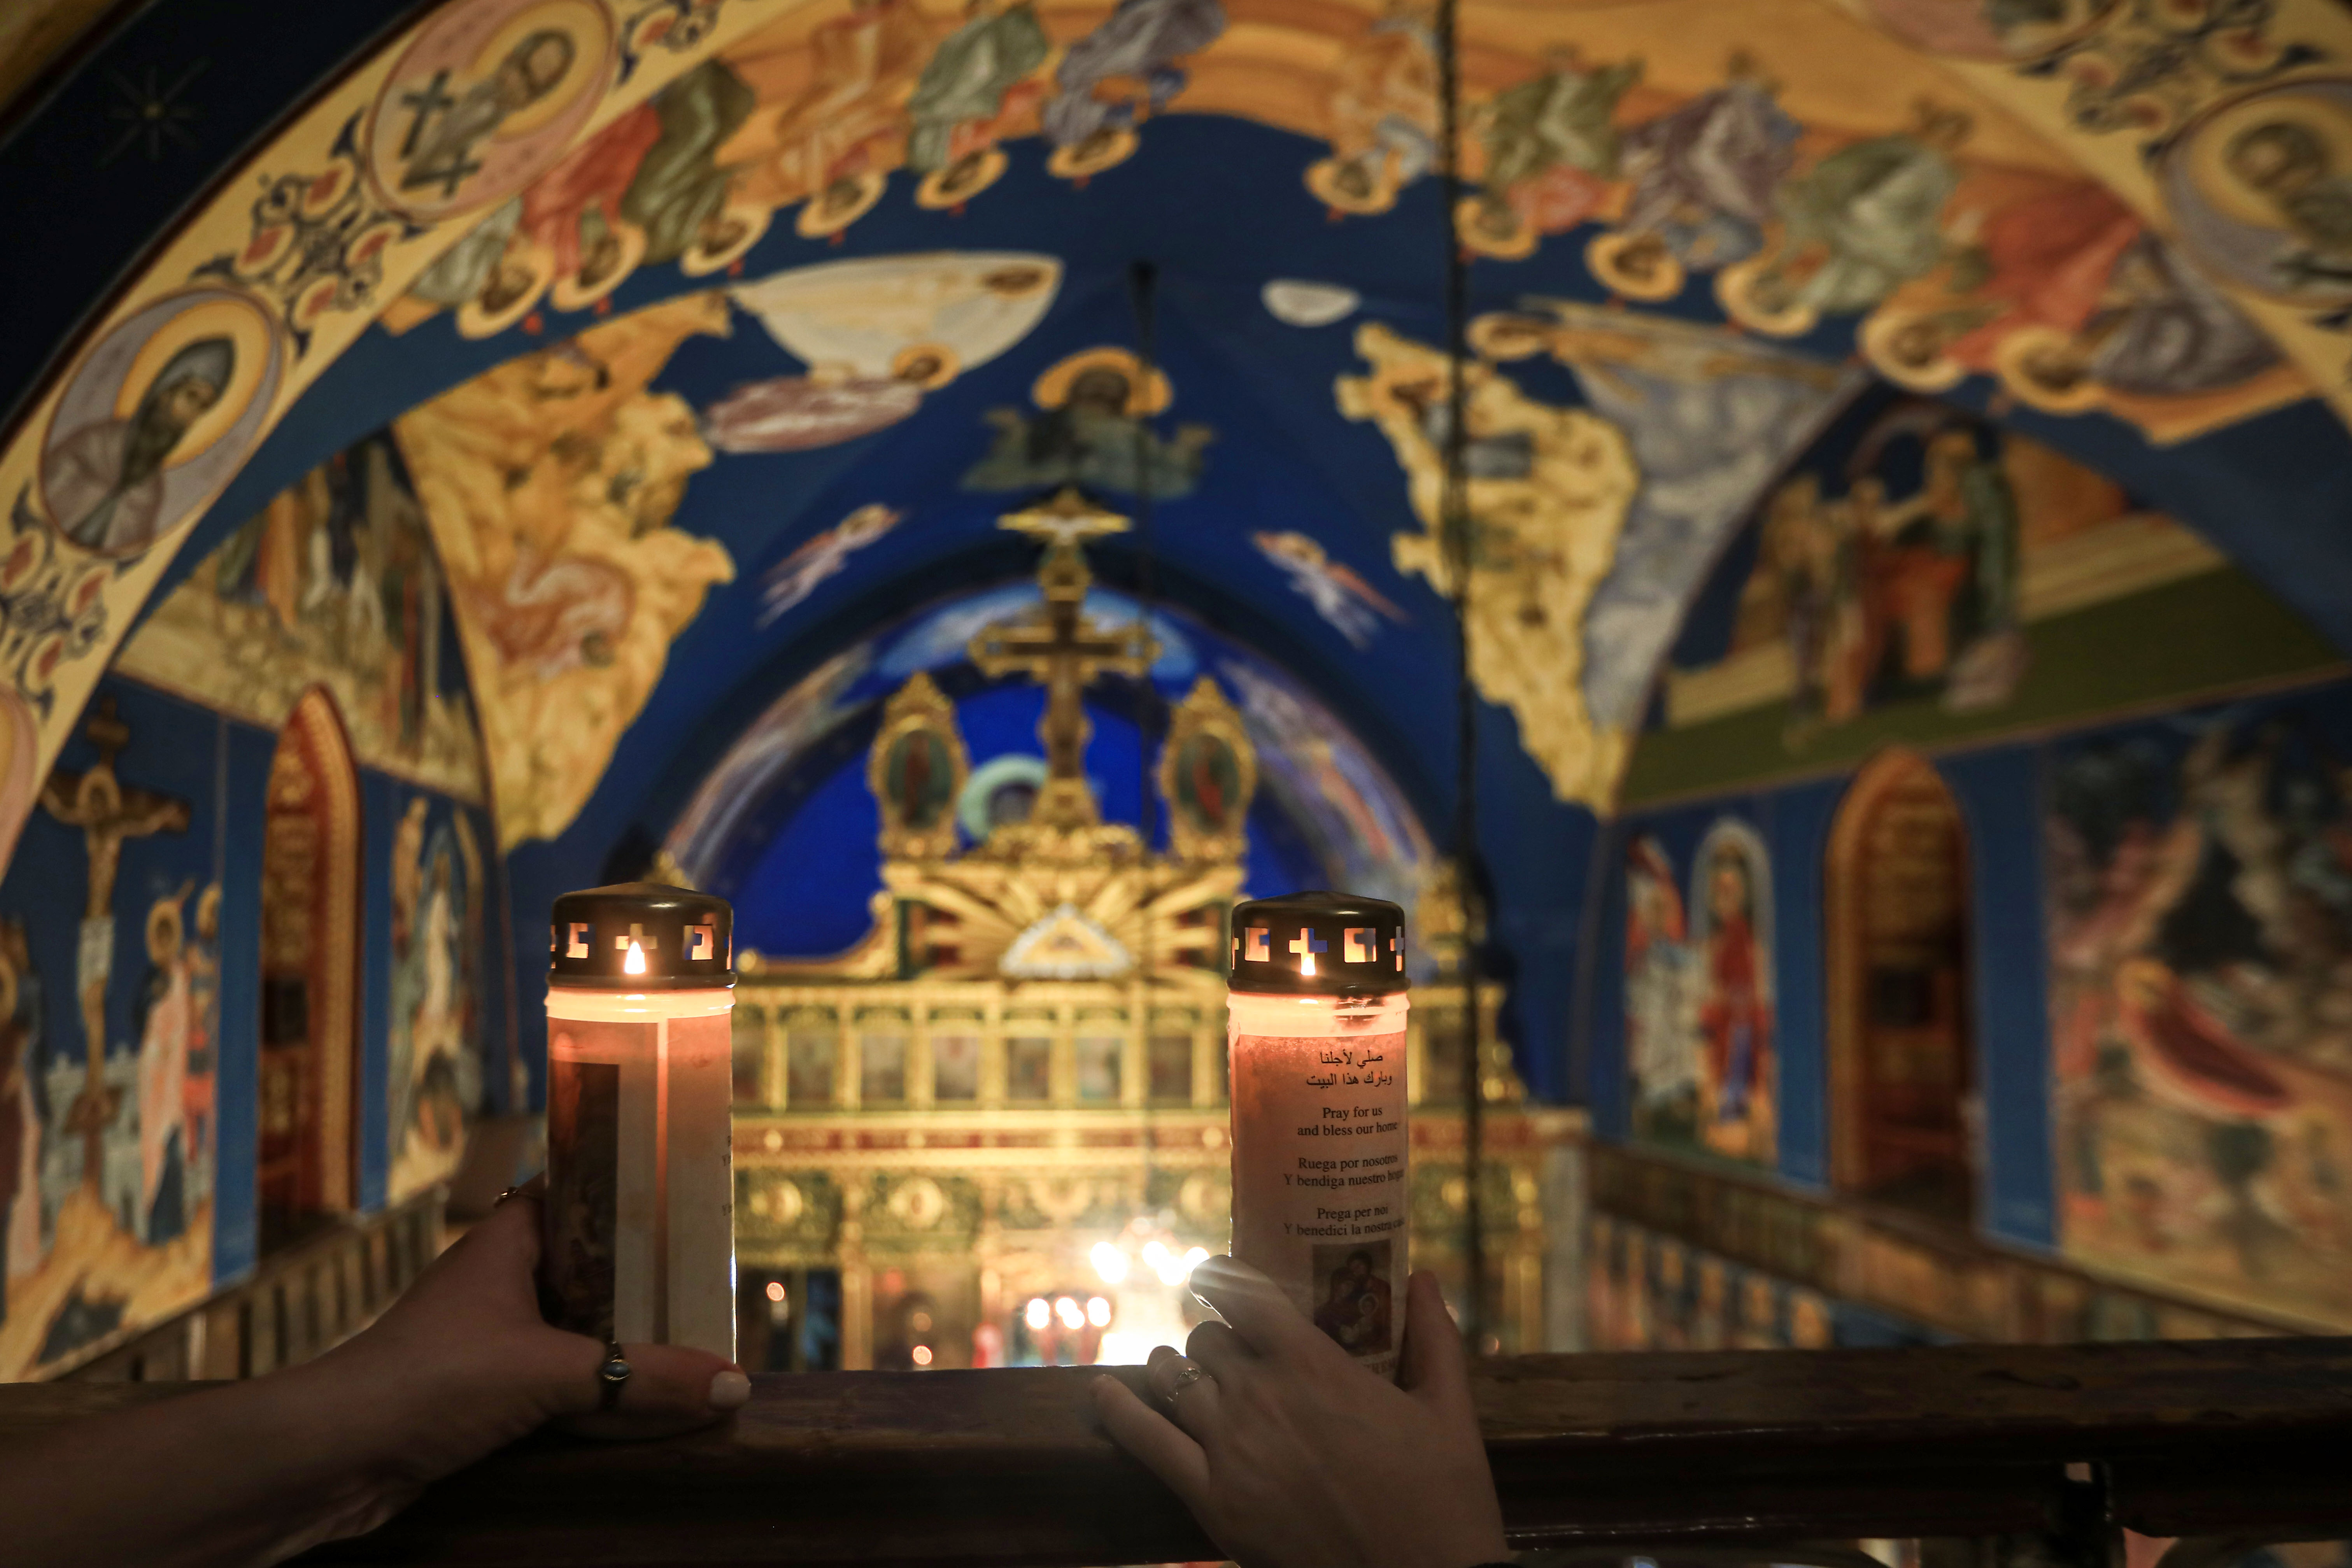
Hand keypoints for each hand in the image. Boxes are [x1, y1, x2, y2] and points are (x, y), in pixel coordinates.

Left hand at [309, 1182, 749, 1498]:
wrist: (331, 1456)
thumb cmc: (428, 1382)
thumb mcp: (550, 1372)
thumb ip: (642, 1378)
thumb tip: (733, 1387)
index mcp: (505, 1243)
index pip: (575, 1191)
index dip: (625, 1192)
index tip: (684, 1199)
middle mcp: (495, 1283)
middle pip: (584, 1267)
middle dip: (640, 1284)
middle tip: (706, 1288)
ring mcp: (483, 1340)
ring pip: (569, 1329)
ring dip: (617, 1346)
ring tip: (685, 1352)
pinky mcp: (477, 1396)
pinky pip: (551, 1384)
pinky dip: (590, 1396)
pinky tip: (633, 1411)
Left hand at [1092, 1257, 1507, 1567]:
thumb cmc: (1443, 1501)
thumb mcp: (1450, 1412)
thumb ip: (1435, 1337)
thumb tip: (1422, 1276)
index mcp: (1315, 1363)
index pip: (1244, 1292)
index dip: (1224, 1277)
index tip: (1216, 1275)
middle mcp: (1261, 1394)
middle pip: (1207, 1338)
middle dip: (1216, 1338)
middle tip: (1231, 1352)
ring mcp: (1230, 1448)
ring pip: (1174, 1379)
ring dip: (1176, 1369)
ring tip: (1183, 1373)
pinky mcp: (1212, 1500)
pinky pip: (1145, 1442)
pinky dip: (1117, 1412)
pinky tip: (1103, 1393)